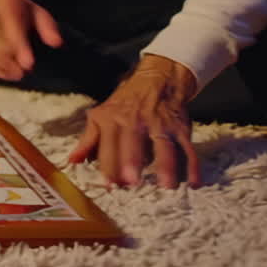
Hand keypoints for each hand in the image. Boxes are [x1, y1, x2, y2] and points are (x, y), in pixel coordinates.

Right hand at [0, 0, 62, 81]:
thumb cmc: (16, 10)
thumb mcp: (36, 11)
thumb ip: (47, 26)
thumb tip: (56, 43)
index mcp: (4, 5)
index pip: (9, 27)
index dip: (19, 47)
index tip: (29, 63)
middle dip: (11, 62)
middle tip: (26, 71)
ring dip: (4, 69)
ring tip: (18, 74)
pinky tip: (6, 73)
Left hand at [67, 55, 200, 188]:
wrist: (158, 80)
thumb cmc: (125, 104)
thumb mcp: (101, 116)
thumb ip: (88, 140)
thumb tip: (72, 161)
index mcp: (113, 120)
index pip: (108, 144)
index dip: (108, 164)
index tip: (108, 184)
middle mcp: (136, 122)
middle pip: (134, 143)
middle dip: (132, 161)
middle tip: (132, 182)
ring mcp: (161, 125)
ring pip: (164, 146)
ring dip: (167, 165)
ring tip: (167, 186)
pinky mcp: (181, 129)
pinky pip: (188, 148)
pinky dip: (192, 165)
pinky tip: (194, 182)